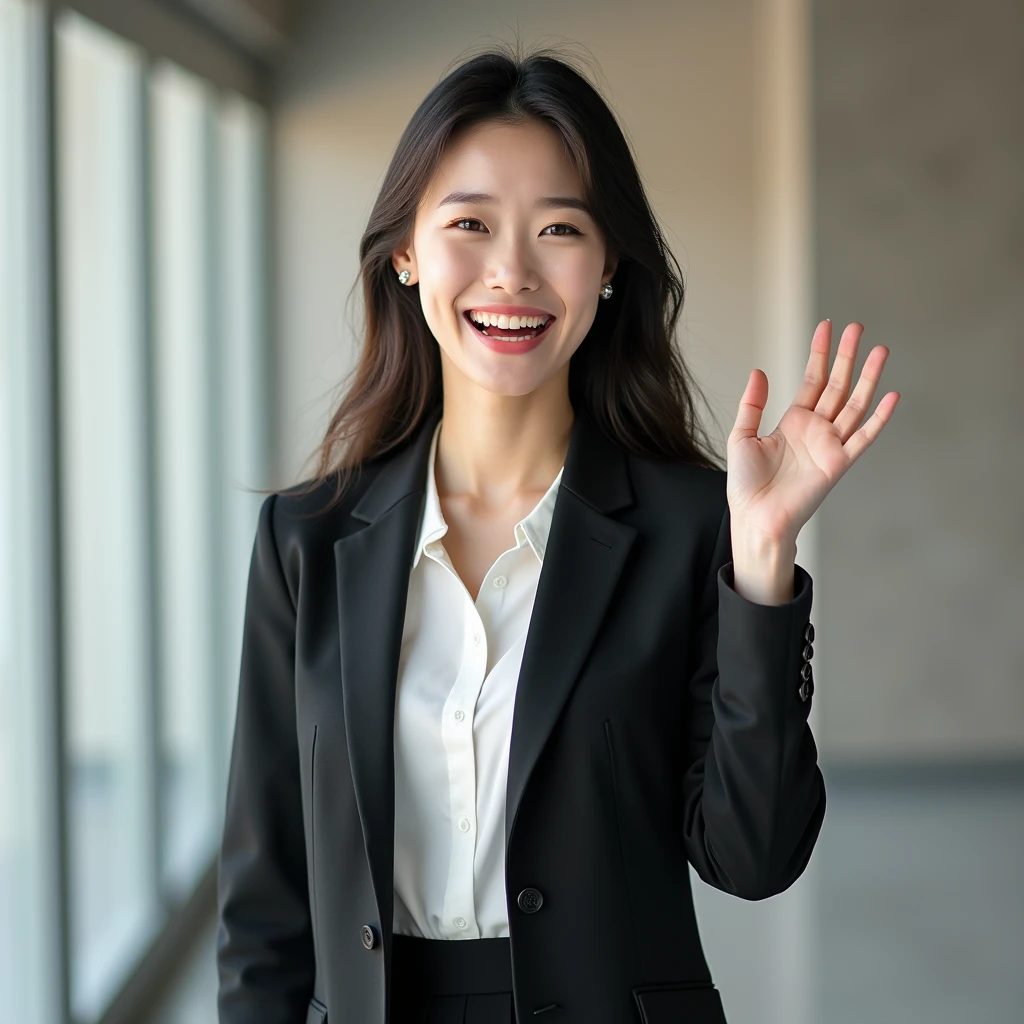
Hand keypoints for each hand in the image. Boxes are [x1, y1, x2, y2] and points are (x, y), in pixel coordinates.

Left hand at [727, 320, 898, 544]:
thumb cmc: (746, 485)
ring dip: (869, 377)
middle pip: (838, 385)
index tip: (827, 328)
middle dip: (847, 356)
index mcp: (793, 421)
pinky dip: (879, 418)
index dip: (820, 354)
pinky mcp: (839, 463)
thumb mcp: (742, 436)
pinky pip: (864, 437)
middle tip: (858, 328)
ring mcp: (830, 445)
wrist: (755, 517)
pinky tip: (891, 396)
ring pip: (855, 403)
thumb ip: (752, 404)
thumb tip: (759, 371)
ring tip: (880, 350)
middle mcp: (815, 430)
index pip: (812, 380)